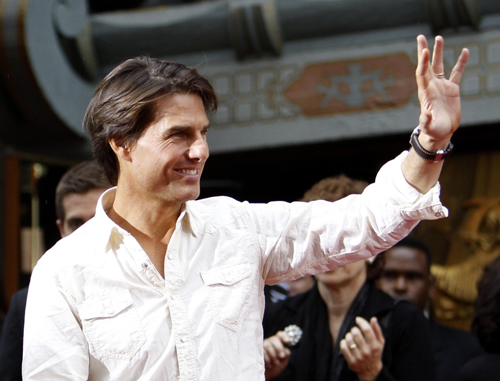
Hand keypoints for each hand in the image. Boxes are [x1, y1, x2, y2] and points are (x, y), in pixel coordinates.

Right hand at [264, 331, 290, 379]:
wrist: (267, 375)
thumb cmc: (275, 366)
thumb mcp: (284, 361)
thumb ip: (286, 354)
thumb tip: (285, 350)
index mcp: (277, 343)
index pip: (280, 335)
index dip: (284, 336)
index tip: (288, 342)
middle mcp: (270, 342)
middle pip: (274, 339)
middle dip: (279, 347)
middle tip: (282, 356)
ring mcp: (263, 346)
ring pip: (268, 345)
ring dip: (273, 355)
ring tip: (276, 363)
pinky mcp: (257, 352)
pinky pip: (262, 352)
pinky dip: (268, 359)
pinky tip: (270, 365)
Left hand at [340, 316, 384, 380]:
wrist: (371, 370)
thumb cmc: (375, 352)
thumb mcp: (380, 342)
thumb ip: (377, 330)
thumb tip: (373, 318)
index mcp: (375, 346)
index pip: (367, 330)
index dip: (361, 322)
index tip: (358, 319)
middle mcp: (367, 352)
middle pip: (356, 334)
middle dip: (354, 329)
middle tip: (354, 330)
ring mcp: (359, 358)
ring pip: (349, 340)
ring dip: (348, 335)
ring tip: (350, 336)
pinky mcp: (351, 362)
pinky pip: (343, 348)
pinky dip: (343, 342)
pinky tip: (346, 341)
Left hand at [416, 35, 468, 149]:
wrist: (441, 132)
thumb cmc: (434, 131)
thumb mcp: (430, 127)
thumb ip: (426, 121)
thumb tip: (424, 115)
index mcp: (425, 93)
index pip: (422, 74)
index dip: (423, 62)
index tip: (425, 50)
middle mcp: (431, 86)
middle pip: (426, 65)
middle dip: (423, 51)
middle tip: (420, 37)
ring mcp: (441, 86)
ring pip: (439, 65)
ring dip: (439, 52)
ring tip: (439, 37)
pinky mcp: (452, 89)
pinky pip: (457, 72)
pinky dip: (461, 62)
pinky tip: (465, 51)